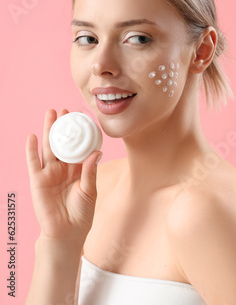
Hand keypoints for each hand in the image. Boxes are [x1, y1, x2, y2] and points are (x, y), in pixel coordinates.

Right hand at [26, 109, 101, 243]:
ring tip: (50, 114)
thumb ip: (90, 171)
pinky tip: (32, 136)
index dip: (79, 134)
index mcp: (77, 171)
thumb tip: (96, 152)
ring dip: (48, 131)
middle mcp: (62, 169)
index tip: (81, 118)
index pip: (78, 148)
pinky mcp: (38, 181)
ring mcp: (49, 174)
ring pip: (48, 148)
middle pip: (62, 143)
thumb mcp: (90, 191)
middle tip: (64, 110)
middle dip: (62, 127)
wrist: (68, 232)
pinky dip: (32, 150)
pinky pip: (34, 163)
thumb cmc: (81, 213)